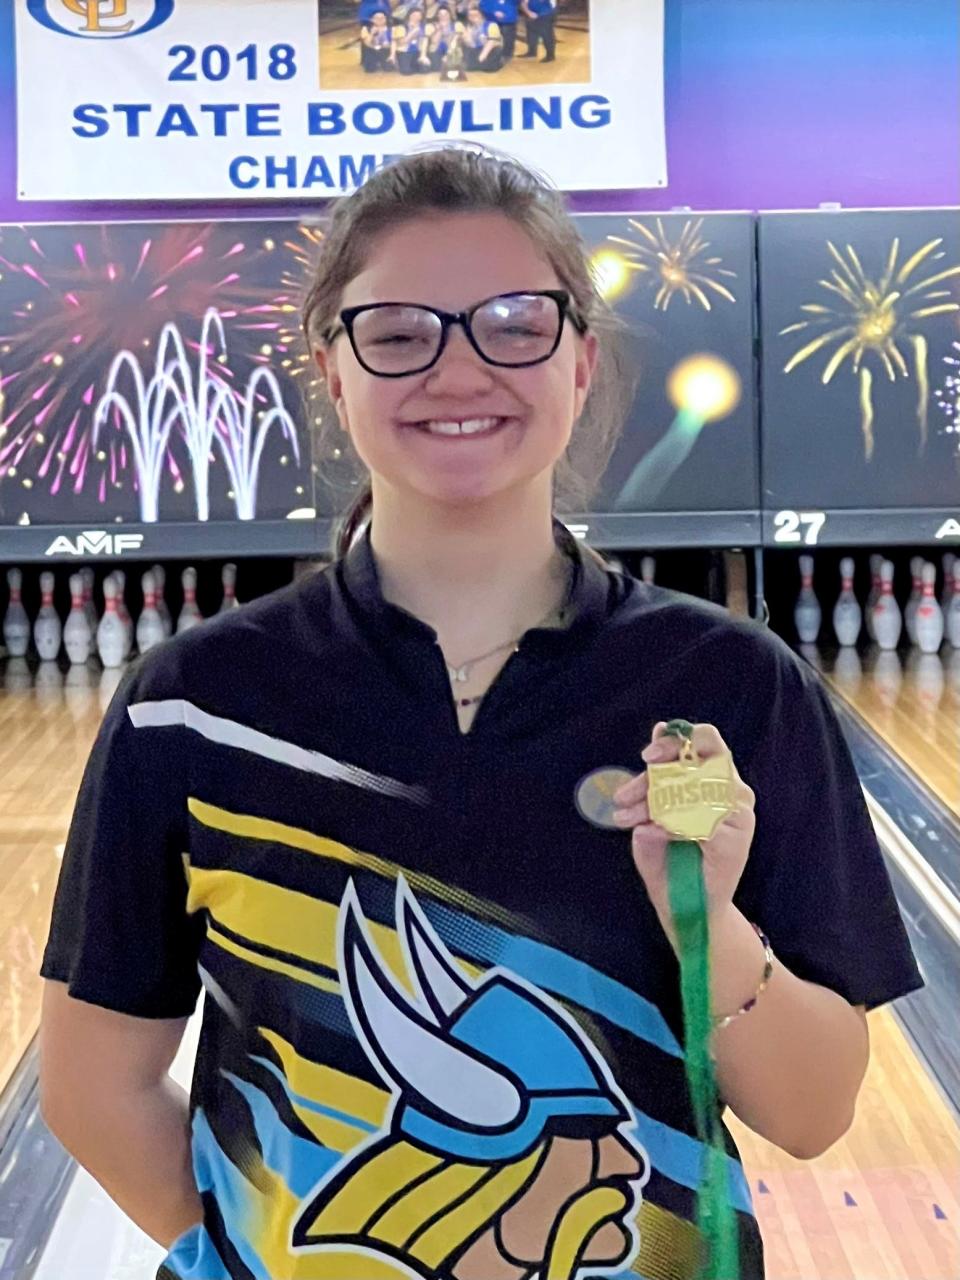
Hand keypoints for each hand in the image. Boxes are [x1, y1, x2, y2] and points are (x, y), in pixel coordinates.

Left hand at [612, 722, 755, 943]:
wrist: (686, 906)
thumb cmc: (668, 857)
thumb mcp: (653, 809)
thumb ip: (658, 772)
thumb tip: (660, 727)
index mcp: (715, 779)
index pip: (703, 742)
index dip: (675, 741)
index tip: (646, 756)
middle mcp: (733, 791)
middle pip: (705, 755)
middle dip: (664, 762)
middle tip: (634, 780)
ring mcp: (739, 814)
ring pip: (695, 787)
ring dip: (656, 800)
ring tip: (630, 818)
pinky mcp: (737, 837)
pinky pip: (698, 819)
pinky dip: (669, 825)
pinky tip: (653, 834)